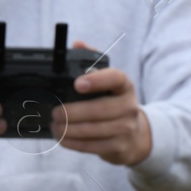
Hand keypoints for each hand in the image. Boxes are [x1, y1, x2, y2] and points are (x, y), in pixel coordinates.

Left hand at [52, 43, 151, 165]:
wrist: (136, 135)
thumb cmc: (114, 104)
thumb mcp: (108, 83)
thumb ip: (92, 62)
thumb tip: (77, 44)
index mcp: (124, 86)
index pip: (115, 78)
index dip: (97, 80)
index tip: (77, 83)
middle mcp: (129, 106)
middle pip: (99, 109)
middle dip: (72, 112)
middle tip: (54, 112)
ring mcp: (126, 128)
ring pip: (93, 130)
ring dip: (69, 129)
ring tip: (54, 126)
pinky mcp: (120, 146)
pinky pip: (93, 146)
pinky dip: (74, 143)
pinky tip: (62, 139)